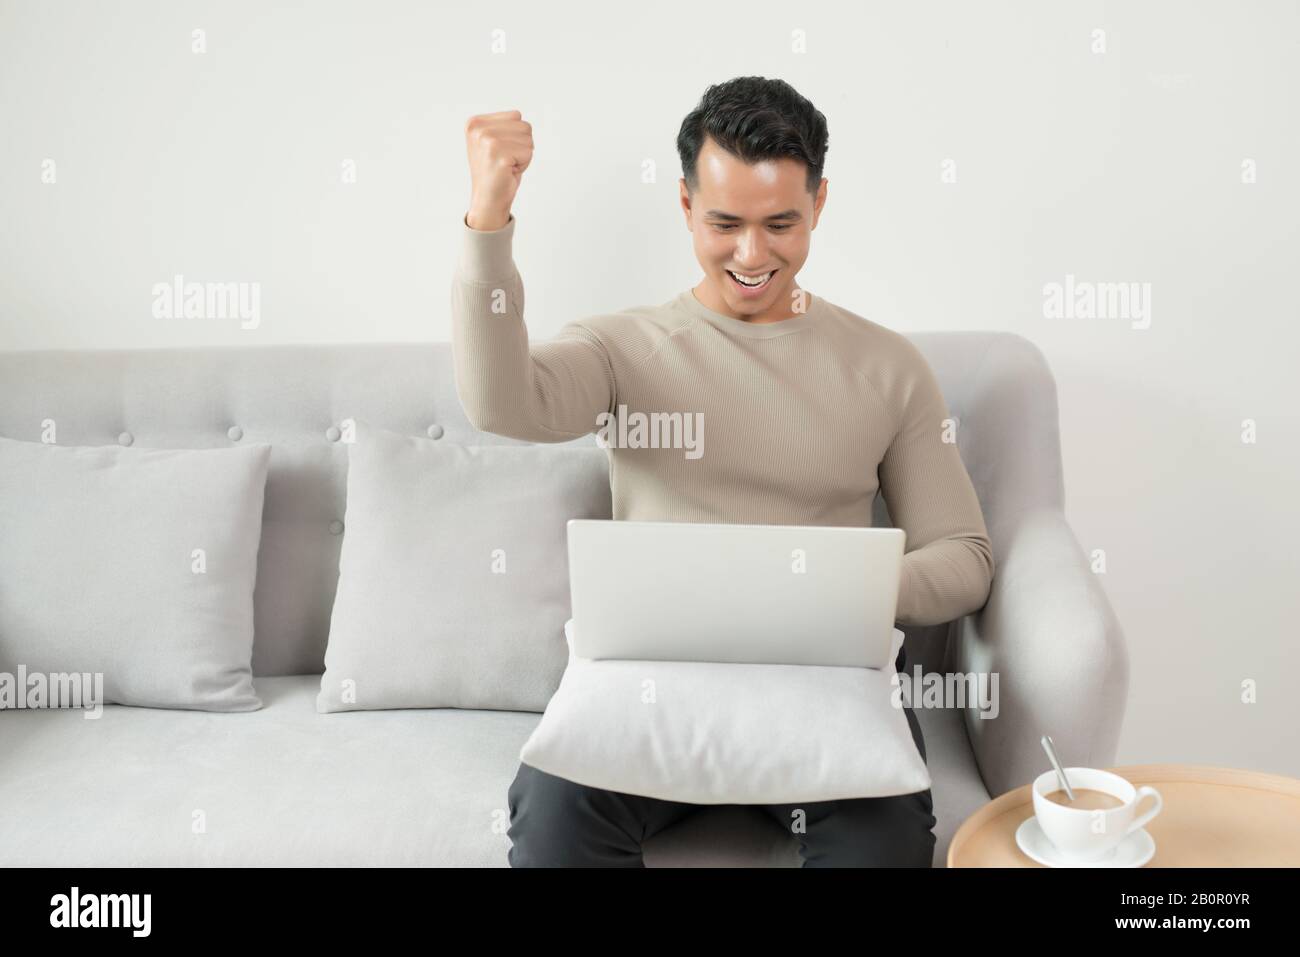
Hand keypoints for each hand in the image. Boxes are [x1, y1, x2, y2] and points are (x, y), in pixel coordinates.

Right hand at [464, 109, 532, 229]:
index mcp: (474, 122)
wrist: (488, 200)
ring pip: (528, 139)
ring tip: (507, 165)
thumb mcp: (494, 141)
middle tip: (506, 160)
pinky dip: (524, 164)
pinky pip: (529, 152)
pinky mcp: (498, 154)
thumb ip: (503, 125)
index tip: (501, 151)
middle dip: (521, 146)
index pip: (516, 115)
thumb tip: (518, 115)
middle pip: (524, 126)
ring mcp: (487, 140)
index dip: (516, 136)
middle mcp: (478, 129)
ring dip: (523, 155)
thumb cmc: (495, 171)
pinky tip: (508, 171)